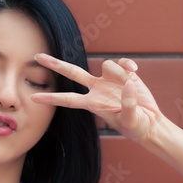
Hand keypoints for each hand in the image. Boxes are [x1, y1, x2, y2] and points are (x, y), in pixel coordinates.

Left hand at [31, 53, 165, 144]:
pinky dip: (128, 65)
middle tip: (37, 56)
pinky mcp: (124, 74)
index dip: (51, 98)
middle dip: (55, 65)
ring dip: (119, 72)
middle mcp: (98, 89)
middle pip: (72, 73)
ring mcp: (110, 81)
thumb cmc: (137, 127)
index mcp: (93, 104)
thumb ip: (128, 104)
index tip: (33, 97)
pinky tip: (135, 71)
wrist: (150, 123)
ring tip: (130, 82)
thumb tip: (127, 84)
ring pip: (106, 65)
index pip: (68, 100)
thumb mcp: (131, 120)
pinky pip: (122, 62)